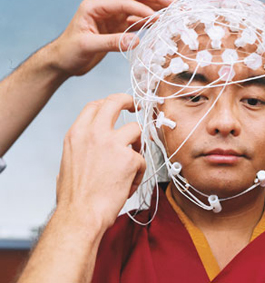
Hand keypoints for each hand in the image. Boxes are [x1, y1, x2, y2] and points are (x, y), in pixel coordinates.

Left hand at [50, 0, 173, 76]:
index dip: (143, 10)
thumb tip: (136, 41)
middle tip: (175, 3)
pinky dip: (150, 21)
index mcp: (95, 5)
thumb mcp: (87, 46)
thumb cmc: (69, 52)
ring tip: (174, 11)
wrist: (62, 61)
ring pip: (138, 6)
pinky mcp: (117, 26)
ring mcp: (112, 16)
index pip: (124, 2)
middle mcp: (105, 6)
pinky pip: (137, 20)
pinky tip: (162, 24)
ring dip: (156, 8)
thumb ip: (112, 43)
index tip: (158, 18)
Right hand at [56, 93, 145, 230]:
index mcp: (77, 133)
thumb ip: (82, 145)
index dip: (109, 103)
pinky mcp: (130, 159)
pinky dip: (138, 172)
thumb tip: (91, 142)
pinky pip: (142, 159)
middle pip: (116, 102)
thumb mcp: (69, 161)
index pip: (95, 105)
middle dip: (128, 101)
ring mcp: (113, 144)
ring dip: (137, 145)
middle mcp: (94, 133)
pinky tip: (126, 186)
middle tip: (135, 107)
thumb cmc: (74, 196)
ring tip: (130, 165)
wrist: (80, 216)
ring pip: (136, 129)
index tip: (118, 107)